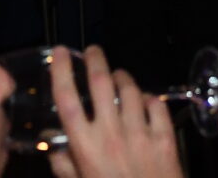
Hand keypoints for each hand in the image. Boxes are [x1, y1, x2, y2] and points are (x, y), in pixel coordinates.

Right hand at [43, 44, 182, 177]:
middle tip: (93, 51)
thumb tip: (53, 147)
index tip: (61, 53)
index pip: (68, 100)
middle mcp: (111, 134)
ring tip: (119, 78)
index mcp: (85, 146)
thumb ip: (64, 166)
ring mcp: (140, 133)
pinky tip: (145, 101)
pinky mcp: (164, 138)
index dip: (63, 72)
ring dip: (123, 79)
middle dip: (96, 60)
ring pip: (130, 90)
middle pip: (101, 84)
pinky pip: (156, 105)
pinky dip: (150, 99)